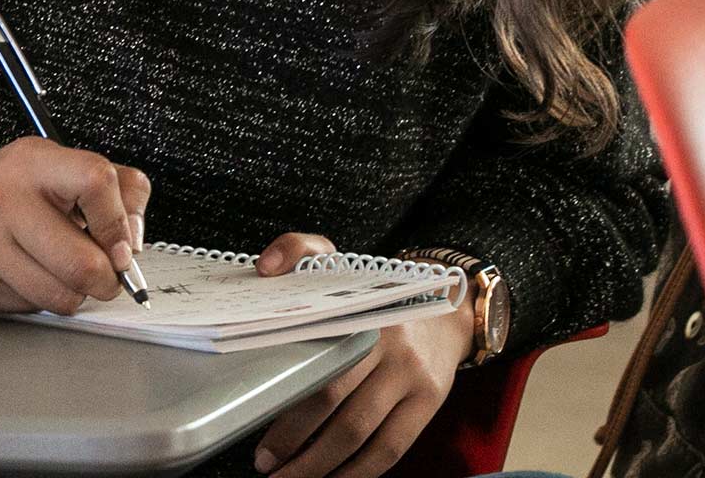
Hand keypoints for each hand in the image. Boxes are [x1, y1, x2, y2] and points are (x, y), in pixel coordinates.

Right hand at [0, 136, 150, 313]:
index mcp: (35, 161)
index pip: (97, 181)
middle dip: (107, 279)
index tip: (124, 245)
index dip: (121, 222)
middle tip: (107, 276)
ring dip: (76, 294)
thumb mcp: (58, 167)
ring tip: (66, 274)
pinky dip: (45, 300)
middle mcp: (5, 197)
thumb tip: (134, 240)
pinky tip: (32, 276)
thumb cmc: (6, 193)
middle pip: (83, 259)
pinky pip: (34, 306)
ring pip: (62, 294)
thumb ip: (114, 189)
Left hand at [250, 233, 474, 477]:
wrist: (447, 303)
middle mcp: (388, 345)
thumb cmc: (377, 293)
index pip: (319, 367)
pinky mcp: (429, 401)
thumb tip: (265, 266)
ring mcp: (412, 377)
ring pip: (362, 435)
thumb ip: (299, 249)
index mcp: (359, 313)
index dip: (288, 408)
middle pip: (337, 407)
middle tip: (266, 465)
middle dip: (297, 444)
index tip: (257, 429)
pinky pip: (392, 449)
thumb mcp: (340, 260)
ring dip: (323, 468)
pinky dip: (361, 473)